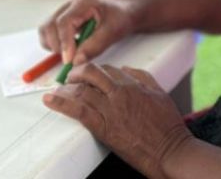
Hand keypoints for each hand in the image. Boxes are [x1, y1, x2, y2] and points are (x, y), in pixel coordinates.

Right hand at [39, 0, 136, 64]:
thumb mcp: (113, 32)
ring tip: (71, 52)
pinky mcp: (62, 18)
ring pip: (45, 29)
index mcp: (84, 2)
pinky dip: (53, 44)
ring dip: (53, 45)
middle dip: (57, 46)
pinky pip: (48, 32)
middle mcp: (70, 3)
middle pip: (50, 25)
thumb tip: (75, 62)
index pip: (64, 22)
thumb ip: (95, 46)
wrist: (125, 12)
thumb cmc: (121, 19)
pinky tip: (70, 48)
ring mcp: (64, 10)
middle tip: (71, 59)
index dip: (64, 43)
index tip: (69, 60)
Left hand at [43, 64, 192, 178]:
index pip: (108, 69)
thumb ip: (142, 78)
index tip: (87, 75)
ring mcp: (111, 109)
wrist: (171, 151)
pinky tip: (50, 100)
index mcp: (133, 84)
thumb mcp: (159, 93)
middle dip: (77, 73)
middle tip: (69, 78)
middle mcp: (120, 92)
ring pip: (81, 90)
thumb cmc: (168, 126)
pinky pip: (78, 111)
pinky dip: (61, 103)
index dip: (95, 70)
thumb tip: (125, 69)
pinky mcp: (104, 127)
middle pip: (91, 73)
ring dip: (66, 88)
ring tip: (57, 89)